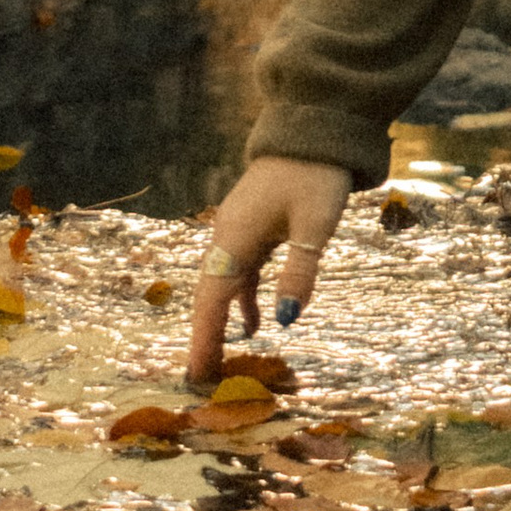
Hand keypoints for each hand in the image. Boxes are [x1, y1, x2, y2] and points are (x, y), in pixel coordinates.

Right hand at [186, 156, 350, 385]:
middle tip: (204, 381)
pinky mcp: (251, 226)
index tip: (196, 375)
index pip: (212, 299)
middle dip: (206, 337)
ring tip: (222, 361)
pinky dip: (241, 299)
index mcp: (235, 237)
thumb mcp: (314, 225)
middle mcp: (227, 236)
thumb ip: (299, 272)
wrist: (314, 129)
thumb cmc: (315, 175)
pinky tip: (252, 323)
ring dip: (221, 321)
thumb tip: (285, 322)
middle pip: (209, 296)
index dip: (203, 338)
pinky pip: (239, 272)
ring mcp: (237, 230)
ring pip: (222, 285)